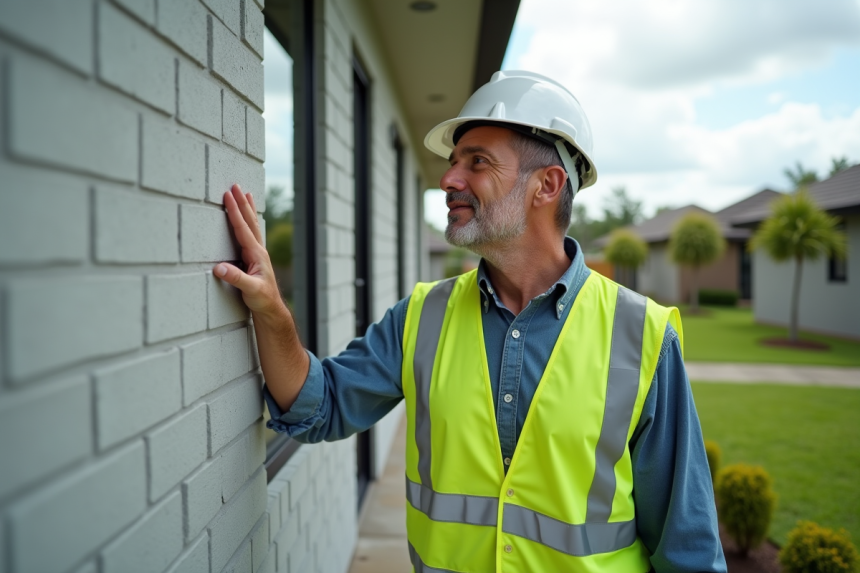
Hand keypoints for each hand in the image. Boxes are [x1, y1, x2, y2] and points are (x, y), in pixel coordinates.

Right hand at [214, 184, 283, 317]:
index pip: (243, 228)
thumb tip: (219, 267)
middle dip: (242, 203)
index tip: (228, 195)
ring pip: (252, 225)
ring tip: (245, 193)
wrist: (271, 308)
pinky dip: (248, 221)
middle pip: (250, 221)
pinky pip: (250, 233)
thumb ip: (236, 278)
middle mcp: (258, 250)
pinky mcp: (254, 258)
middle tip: (235, 185)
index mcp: (256, 254)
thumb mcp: (250, 290)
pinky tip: (247, 217)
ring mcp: (257, 253)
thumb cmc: (262, 299)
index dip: (234, 211)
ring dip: (247, 209)